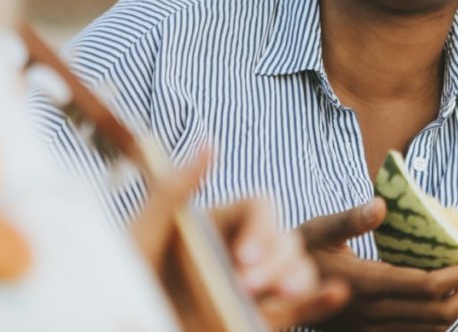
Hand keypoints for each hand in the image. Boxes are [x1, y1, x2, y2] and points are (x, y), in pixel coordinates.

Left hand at [131, 147, 347, 329]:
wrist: (121, 322)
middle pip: (286, 237)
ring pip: (298, 269)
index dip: (262, 226)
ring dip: (299, 277)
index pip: (261, 207)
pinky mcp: (262, 320)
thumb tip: (208, 143)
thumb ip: (172, 192)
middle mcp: (242, 251)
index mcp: (219, 222)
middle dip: (276, 259)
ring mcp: (255, 287)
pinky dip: (322, 300)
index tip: (243, 257)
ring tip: (282, 297)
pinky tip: (336, 293)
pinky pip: (301, 308)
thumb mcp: (141, 237)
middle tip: (246, 286)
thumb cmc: (123, 282)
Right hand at [298, 198, 457, 330]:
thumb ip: (350, 218)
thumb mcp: (317, 227)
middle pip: (436, 314)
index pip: (423, 286)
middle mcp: (369, 313)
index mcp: (362, 283)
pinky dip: (442, 321)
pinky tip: (455, 302)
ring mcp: (369, 328)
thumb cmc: (295, 250)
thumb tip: (382, 204)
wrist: (268, 290)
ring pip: (429, 330)